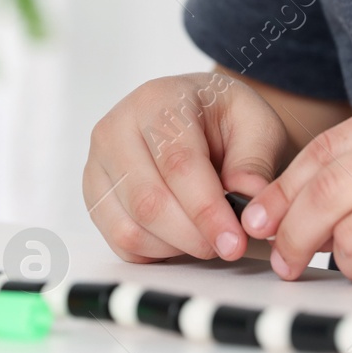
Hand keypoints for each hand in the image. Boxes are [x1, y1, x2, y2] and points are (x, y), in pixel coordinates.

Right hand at [83, 71, 288, 262]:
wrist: (199, 114)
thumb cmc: (225, 118)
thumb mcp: (258, 125)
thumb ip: (255, 162)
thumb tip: (249, 202)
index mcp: (157, 101)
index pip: (177, 164)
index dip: (207, 210)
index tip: (235, 241)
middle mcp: (116, 129)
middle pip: (148, 201)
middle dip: (194, 236)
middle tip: (229, 245)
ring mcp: (97, 164)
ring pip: (130, 228)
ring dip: (176, 246)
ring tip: (207, 235)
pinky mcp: (94, 196)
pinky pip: (120, 241)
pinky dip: (156, 251)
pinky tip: (182, 236)